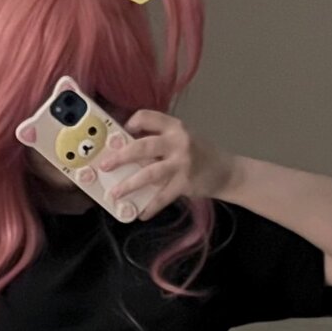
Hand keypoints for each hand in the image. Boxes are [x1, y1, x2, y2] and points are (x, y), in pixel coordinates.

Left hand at [97, 110, 236, 220]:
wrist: (227, 171)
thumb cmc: (200, 153)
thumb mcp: (182, 139)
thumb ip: (160, 141)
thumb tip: (127, 150)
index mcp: (175, 126)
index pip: (147, 116)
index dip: (131, 123)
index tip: (120, 134)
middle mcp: (178, 142)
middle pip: (142, 146)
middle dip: (120, 157)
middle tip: (104, 166)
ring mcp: (182, 163)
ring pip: (149, 174)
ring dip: (129, 185)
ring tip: (115, 194)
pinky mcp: (185, 183)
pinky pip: (162, 197)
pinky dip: (150, 207)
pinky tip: (141, 213)